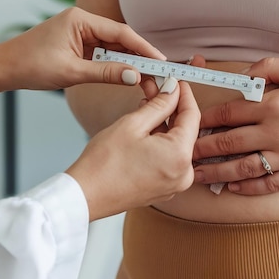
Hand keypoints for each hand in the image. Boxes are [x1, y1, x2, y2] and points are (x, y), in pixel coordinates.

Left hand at [0, 7, 165, 91]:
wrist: (6, 68)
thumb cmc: (30, 65)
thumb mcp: (72, 72)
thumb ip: (106, 73)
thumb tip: (135, 76)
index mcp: (81, 20)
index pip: (121, 32)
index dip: (143, 47)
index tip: (160, 61)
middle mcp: (83, 22)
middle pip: (120, 38)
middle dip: (139, 56)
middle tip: (158, 72)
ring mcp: (81, 32)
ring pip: (113, 46)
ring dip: (128, 61)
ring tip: (147, 76)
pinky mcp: (78, 43)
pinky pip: (103, 52)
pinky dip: (115, 64)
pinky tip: (128, 74)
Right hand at [66, 80, 200, 218]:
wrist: (86, 196)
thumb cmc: (104, 163)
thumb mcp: (133, 124)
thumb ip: (159, 105)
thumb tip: (172, 90)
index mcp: (180, 156)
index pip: (192, 116)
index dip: (184, 95)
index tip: (176, 82)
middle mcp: (184, 174)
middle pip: (185, 131)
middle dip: (171, 108)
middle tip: (156, 90)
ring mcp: (175, 184)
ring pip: (177, 144)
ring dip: (164, 124)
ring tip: (146, 107)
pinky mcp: (164, 188)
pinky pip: (169, 158)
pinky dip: (161, 142)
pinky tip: (145, 129)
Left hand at [193, 57, 278, 194]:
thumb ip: (270, 67)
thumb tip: (244, 75)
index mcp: (274, 106)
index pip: (230, 113)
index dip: (207, 119)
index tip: (193, 123)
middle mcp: (276, 133)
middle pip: (229, 142)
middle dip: (202, 148)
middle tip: (184, 153)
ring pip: (243, 167)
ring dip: (217, 172)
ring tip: (198, 175)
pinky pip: (269, 184)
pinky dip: (249, 187)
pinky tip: (233, 187)